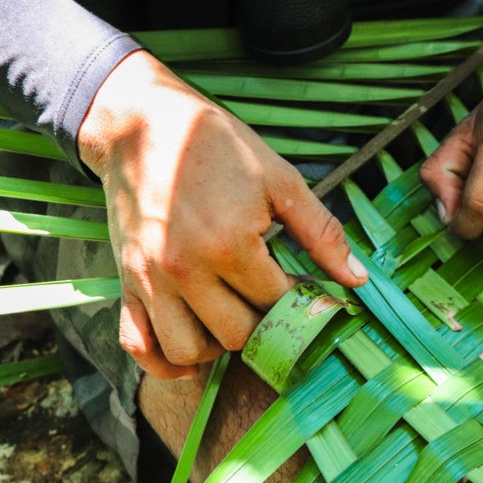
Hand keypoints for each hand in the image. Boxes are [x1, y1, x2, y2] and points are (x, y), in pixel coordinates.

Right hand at [78, 50, 367, 377]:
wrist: (139, 123)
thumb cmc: (215, 145)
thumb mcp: (279, 179)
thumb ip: (321, 233)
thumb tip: (358, 280)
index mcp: (229, 245)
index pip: (277, 304)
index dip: (300, 302)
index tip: (305, 288)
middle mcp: (185, 271)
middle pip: (237, 336)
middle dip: (263, 325)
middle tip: (271, 300)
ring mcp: (149, 281)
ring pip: (188, 352)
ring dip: (217, 346)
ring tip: (233, 317)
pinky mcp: (124, 283)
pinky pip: (139, 346)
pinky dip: (163, 359)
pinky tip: (192, 342)